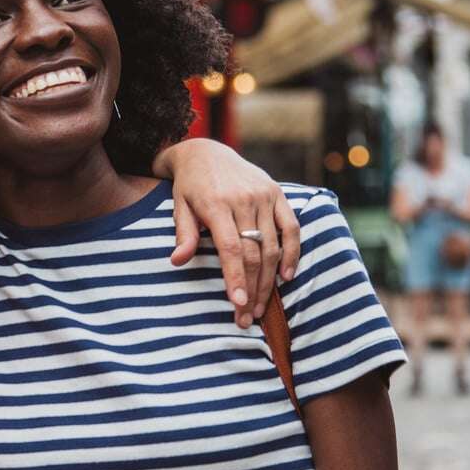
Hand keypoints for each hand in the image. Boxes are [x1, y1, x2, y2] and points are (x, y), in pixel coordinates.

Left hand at [155, 139, 301, 327]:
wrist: (206, 153)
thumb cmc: (188, 187)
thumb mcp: (179, 207)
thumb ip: (183, 234)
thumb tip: (178, 262)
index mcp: (216, 204)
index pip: (231, 248)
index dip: (236, 277)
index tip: (238, 303)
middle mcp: (243, 199)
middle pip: (254, 252)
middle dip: (252, 288)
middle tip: (246, 317)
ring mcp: (263, 195)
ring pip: (272, 245)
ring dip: (269, 279)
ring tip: (261, 306)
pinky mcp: (277, 193)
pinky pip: (291, 227)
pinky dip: (291, 253)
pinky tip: (285, 277)